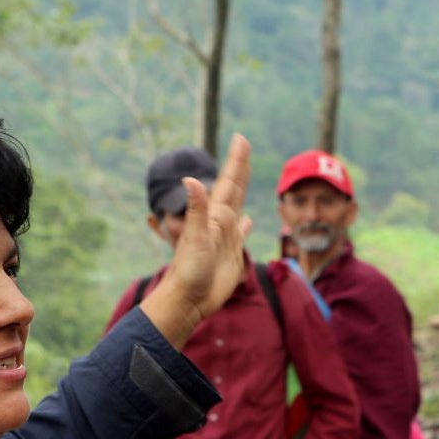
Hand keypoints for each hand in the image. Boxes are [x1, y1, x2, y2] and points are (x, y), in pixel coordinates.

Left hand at [141, 134, 253, 347]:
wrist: (189, 299)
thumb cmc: (190, 270)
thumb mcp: (194, 238)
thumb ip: (196, 210)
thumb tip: (190, 179)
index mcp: (214, 216)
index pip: (228, 183)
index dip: (236, 162)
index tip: (241, 139)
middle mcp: (221, 223)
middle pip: (234, 189)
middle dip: (239, 168)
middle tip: (243, 145)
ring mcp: (226, 238)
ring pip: (237, 208)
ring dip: (241, 191)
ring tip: (243, 175)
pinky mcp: (231, 254)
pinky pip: (242, 235)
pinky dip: (246, 226)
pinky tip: (249, 221)